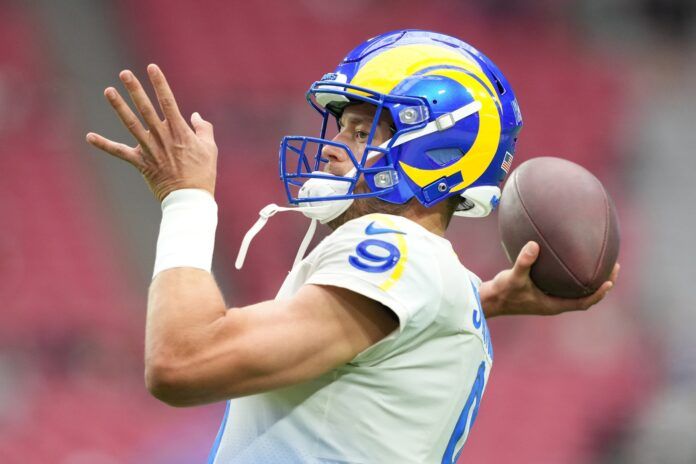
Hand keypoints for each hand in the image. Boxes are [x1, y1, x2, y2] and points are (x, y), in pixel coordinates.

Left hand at [86, 64, 216, 201]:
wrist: (190, 198)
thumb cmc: (203, 173)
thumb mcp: (210, 148)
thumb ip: (203, 129)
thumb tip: (195, 116)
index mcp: (180, 131)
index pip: (168, 102)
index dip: (159, 83)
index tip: (152, 67)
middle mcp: (162, 137)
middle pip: (146, 109)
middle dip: (135, 90)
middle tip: (124, 73)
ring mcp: (150, 150)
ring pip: (131, 125)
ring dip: (119, 107)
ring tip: (108, 91)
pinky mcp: (141, 164)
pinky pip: (120, 153)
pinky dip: (104, 145)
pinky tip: (89, 136)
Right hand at [479, 241, 619, 317]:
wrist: (490, 300)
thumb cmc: (503, 292)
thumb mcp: (513, 277)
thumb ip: (524, 262)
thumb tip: (534, 245)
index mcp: (553, 305)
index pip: (583, 303)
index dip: (598, 294)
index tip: (609, 281)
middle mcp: (554, 302)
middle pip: (585, 296)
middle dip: (600, 283)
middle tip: (613, 266)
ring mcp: (548, 297)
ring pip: (575, 290)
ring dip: (589, 278)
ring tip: (599, 261)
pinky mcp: (541, 291)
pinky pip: (563, 283)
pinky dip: (571, 273)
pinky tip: (570, 256)